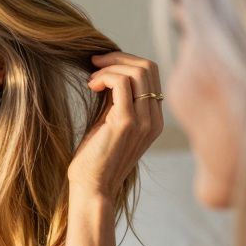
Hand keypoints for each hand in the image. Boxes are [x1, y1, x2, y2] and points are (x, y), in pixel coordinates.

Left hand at [68, 51, 163, 197]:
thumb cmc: (96, 158)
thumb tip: (109, 70)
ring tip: (92, 79)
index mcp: (154, 118)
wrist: (92, 188)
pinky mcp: (126, 122)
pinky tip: (91, 86)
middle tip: (94, 63)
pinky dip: (104, 76)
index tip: (101, 65)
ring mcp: (143, 120)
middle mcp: (154, 118)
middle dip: (118, 57)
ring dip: (110, 66)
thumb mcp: (110, 122)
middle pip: (147, 66)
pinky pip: (121, 82)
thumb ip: (116, 99)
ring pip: (137, 71)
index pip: (151, 73)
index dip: (126, 61)